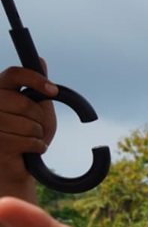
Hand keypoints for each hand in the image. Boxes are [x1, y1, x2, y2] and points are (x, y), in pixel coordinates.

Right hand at [0, 65, 58, 188]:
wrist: (19, 165)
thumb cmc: (27, 135)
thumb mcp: (38, 110)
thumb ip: (38, 90)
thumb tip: (40, 60)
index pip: (14, 74)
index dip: (35, 79)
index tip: (53, 90)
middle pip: (25, 102)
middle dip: (38, 117)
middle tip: (34, 125)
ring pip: (28, 125)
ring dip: (37, 135)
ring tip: (29, 139)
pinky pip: (27, 141)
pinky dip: (37, 147)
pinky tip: (29, 150)